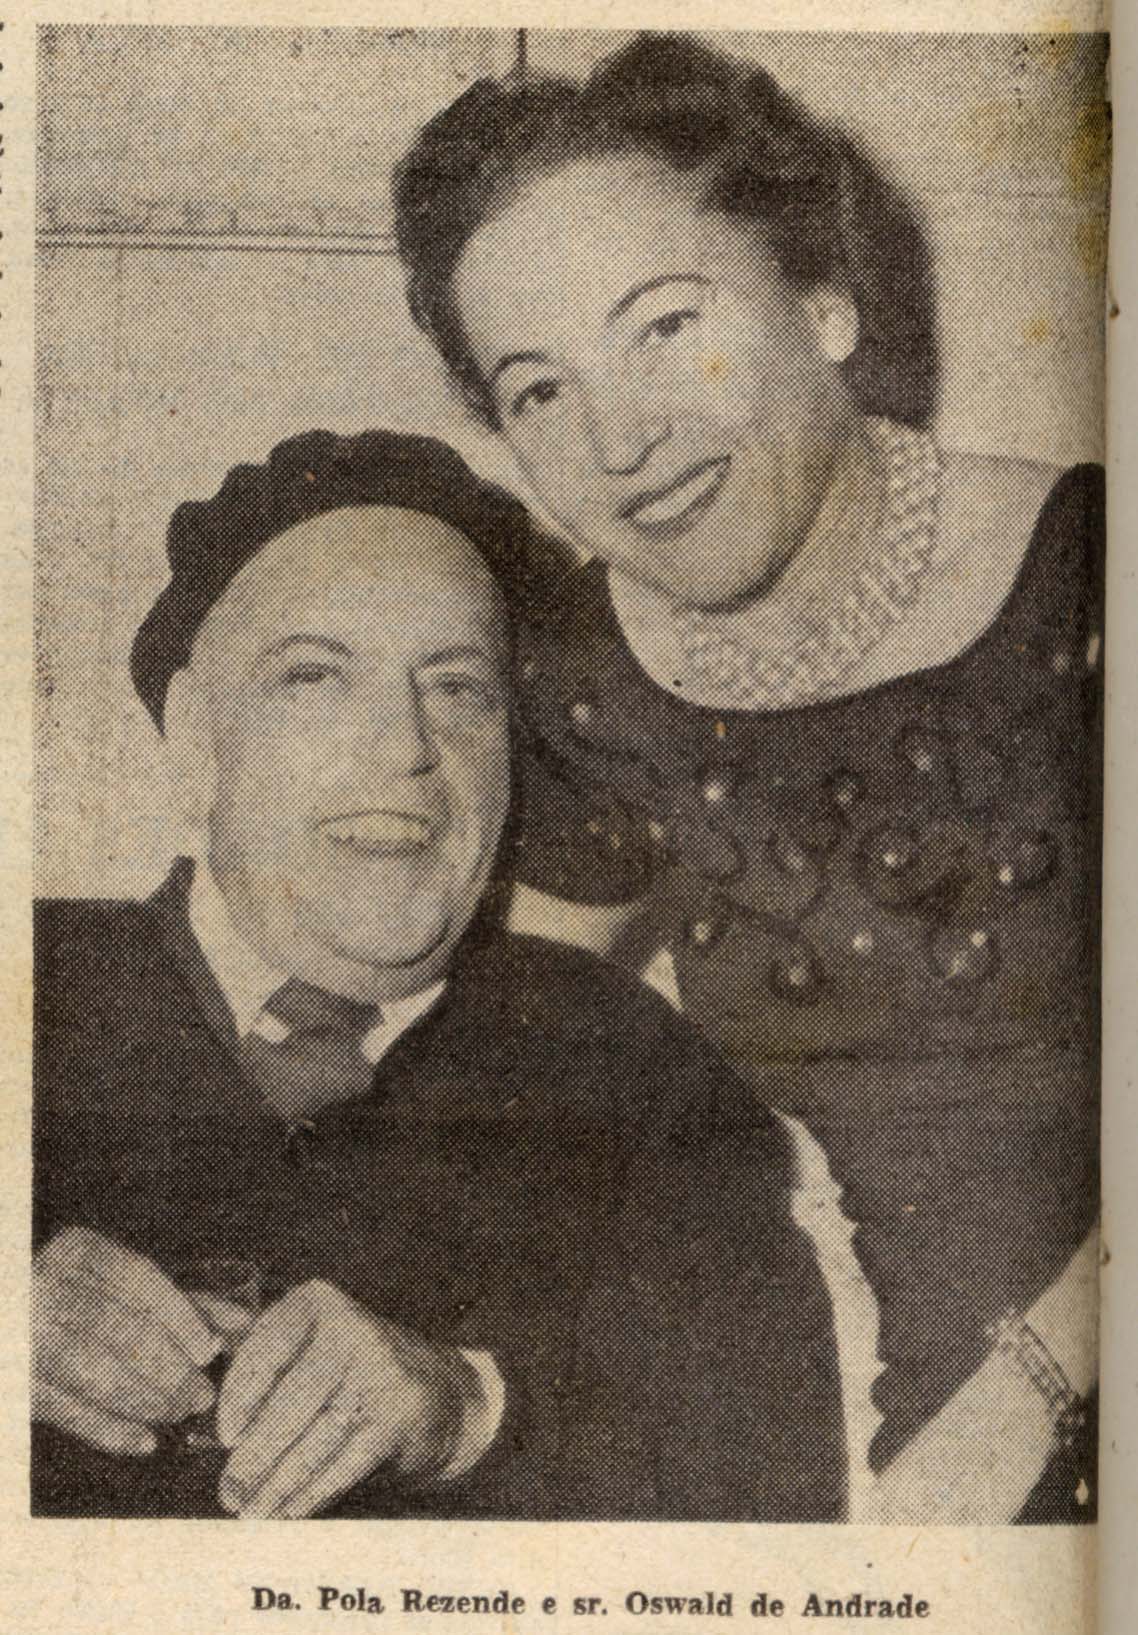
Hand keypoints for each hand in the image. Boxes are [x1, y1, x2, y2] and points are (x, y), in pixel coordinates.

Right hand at [32, 1227, 222, 1455]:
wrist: (14, 1327)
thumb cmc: (84, 1306)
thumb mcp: (126, 1292)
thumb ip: (182, 1304)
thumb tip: (244, 1324)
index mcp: (79, 1252)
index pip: (140, 1279)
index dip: (182, 1317)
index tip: (211, 1351)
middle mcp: (46, 1285)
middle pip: (122, 1328)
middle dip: (170, 1368)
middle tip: (203, 1395)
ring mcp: (24, 1334)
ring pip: (96, 1371)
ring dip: (148, 1399)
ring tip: (180, 1412)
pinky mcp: (15, 1384)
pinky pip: (68, 1411)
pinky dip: (110, 1431)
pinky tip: (145, 1441)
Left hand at [214, 1279, 482, 1517]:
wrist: (437, 1389)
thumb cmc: (349, 1371)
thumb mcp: (309, 1346)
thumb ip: (262, 1367)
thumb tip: (205, 1427)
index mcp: (317, 1301)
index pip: (266, 1349)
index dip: (240, 1397)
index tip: (226, 1439)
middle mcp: (351, 1326)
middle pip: (289, 1402)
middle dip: (254, 1456)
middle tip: (229, 1494)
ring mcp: (380, 1368)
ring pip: (314, 1438)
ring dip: (277, 1484)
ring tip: (251, 1512)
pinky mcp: (399, 1412)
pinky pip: (343, 1461)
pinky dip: (310, 1494)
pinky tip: (288, 1512)